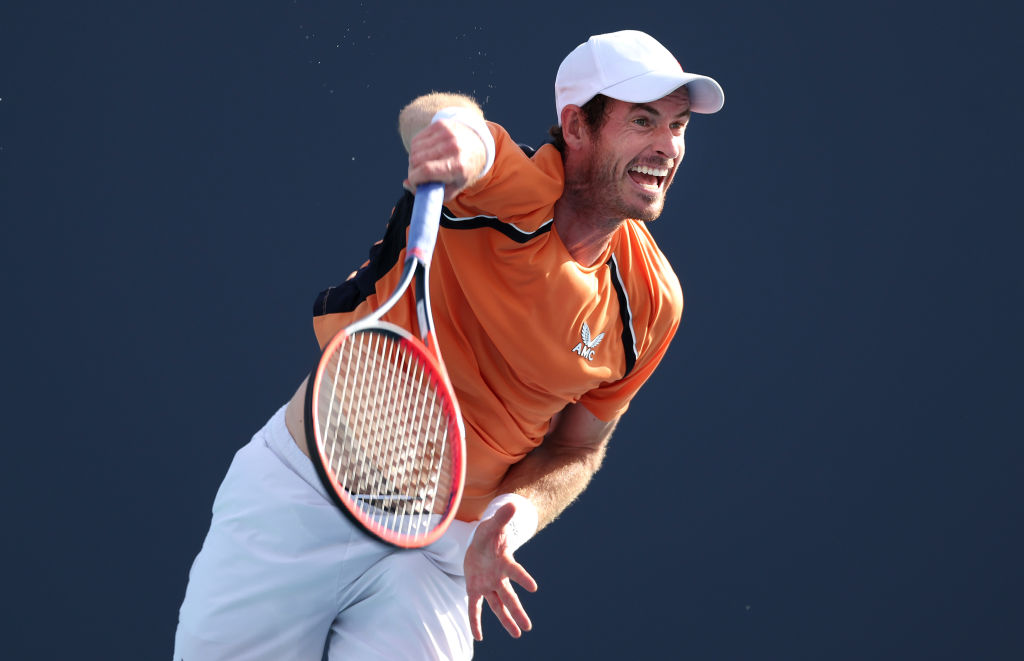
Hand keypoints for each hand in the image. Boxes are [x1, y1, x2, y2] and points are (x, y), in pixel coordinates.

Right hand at [405, 119, 487, 200]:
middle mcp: (453, 147)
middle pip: (417, 160)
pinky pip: (417, 139)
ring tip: (423, 164)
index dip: (414, 178)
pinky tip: (425, 153)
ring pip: (414, 149)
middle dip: (413, 170)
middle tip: (419, 174)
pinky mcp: (440, 124)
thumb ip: (430, 193)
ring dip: (414, 159)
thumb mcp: (453, 187)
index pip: (426, 170)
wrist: (478, 144)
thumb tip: (406, 184)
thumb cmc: (463, 170)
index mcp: (458, 166)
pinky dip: (417, 149)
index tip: (414, 182)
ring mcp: (446, 134)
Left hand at [464, 503, 538, 639]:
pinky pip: (474, 608)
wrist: (480, 542)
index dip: (523, 579)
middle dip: (518, 611)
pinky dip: (475, 621)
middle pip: (509, 597)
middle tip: (528, 627)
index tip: (533, 587)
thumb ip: (502, 517)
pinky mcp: (474, 589)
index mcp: (505, 562)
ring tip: (518, 634)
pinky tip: (478, 636)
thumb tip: (512, 504)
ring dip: (506, 620)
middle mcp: (498, 577)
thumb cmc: (489, 534)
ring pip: (498, 605)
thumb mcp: (493, 525)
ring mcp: (487, 585)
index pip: (515, 572)